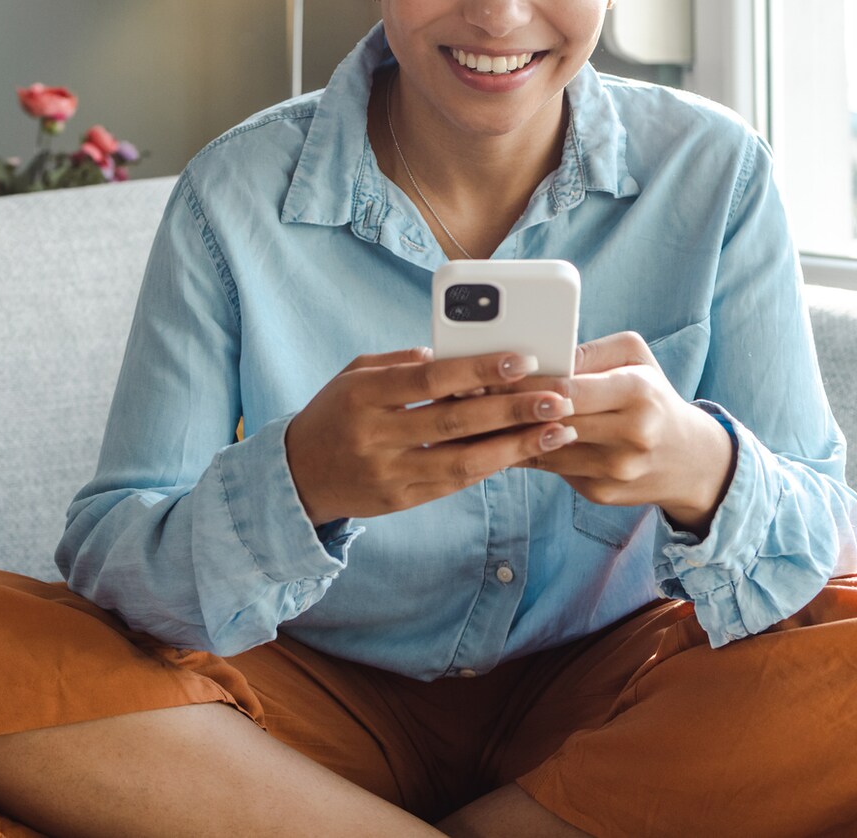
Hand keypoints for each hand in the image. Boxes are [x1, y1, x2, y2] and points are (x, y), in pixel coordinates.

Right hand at [284, 346, 577, 526]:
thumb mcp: (353, 375)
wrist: (299, 475)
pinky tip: (522, 451)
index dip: (478, 369)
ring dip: (515, 445)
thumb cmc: (334, 413)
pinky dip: (491, 466)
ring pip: (462, 461)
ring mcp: (389, 473)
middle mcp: (376, 436)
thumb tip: (449, 355)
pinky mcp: (400, 501)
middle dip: (512, 409)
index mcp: (363, 395)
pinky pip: (454, 482)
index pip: (429, 380)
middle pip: (454, 422)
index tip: (521, 360)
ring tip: (556, 430)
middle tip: (557, 398)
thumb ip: (401, 364)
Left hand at [483, 332, 736, 535]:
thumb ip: (590, 353)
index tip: (491, 372)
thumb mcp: (635, 359)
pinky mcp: (600, 493)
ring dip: (507, 434)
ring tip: (474, 414)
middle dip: (508, 407)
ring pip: (544, 449)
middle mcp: (630, 435)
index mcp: (637, 394)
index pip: (568, 389)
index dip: (527, 382)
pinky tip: (498, 439)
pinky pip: (551, 469)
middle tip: (469, 392)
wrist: (690, 460)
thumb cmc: (653, 396)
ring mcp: (614, 470)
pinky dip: (524, 453)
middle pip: (551, 420)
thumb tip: (544, 357)